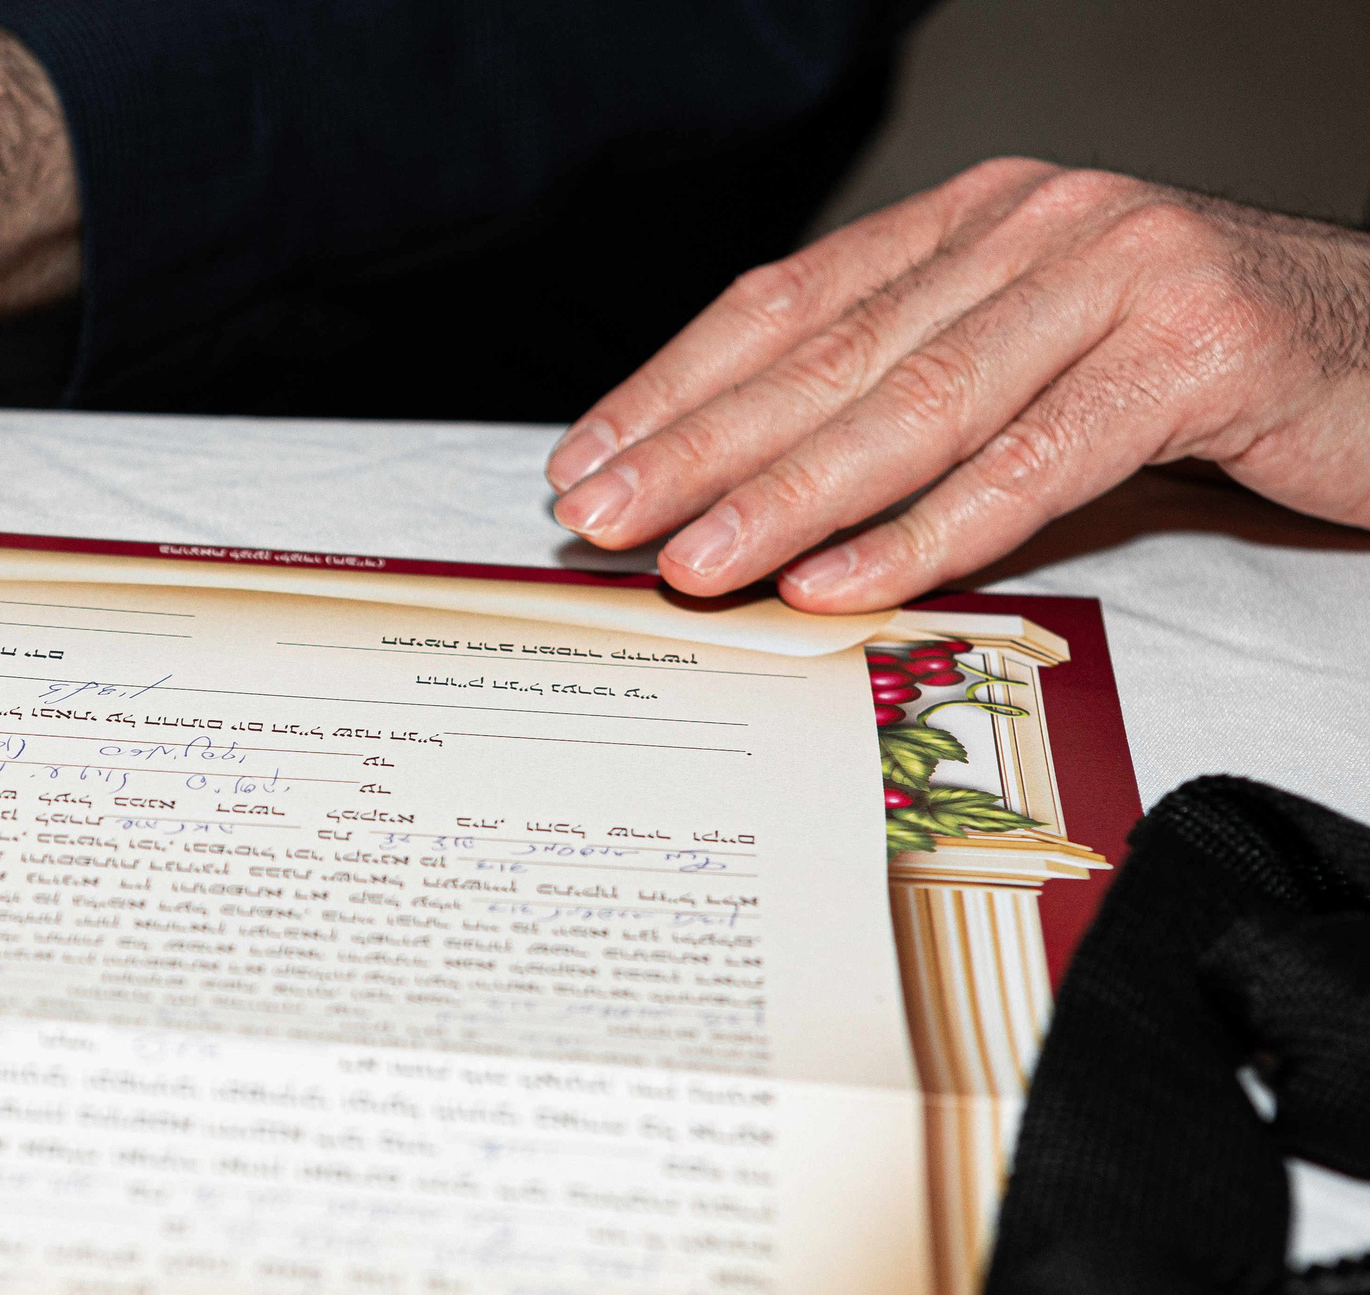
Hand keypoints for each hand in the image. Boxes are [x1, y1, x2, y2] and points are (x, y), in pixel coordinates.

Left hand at [544, 159, 1369, 610]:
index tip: (586, 461)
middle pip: (829, 355)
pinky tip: (839, 581)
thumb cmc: (1200, 366)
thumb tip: (743, 488)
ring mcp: (1120, 277)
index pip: (788, 303)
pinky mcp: (1198, 353)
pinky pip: (1034, 462)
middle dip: (696, 447)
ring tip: (692, 562)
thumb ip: (909, 395)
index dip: (674, 386)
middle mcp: (1037, 226)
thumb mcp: (1031, 357)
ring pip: (916, 405)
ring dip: (787, 495)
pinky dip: (927, 532)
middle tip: (599, 518)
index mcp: (978, 219)